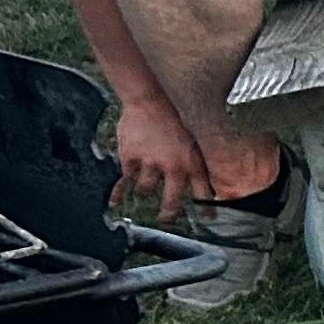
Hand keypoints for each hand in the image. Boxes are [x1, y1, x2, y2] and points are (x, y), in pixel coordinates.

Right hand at [107, 97, 216, 219]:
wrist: (150, 102)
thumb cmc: (174, 121)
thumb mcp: (195, 142)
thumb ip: (197, 163)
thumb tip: (207, 183)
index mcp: (192, 163)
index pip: (203, 192)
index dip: (207, 208)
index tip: (209, 220)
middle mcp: (172, 167)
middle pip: (171, 201)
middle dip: (168, 214)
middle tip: (166, 220)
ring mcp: (150, 164)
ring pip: (146, 190)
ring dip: (145, 192)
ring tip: (145, 193)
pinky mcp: (130, 159)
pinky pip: (124, 182)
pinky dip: (118, 193)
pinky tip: (115, 203)